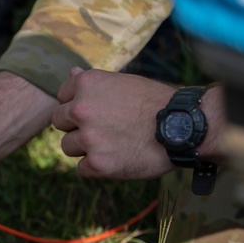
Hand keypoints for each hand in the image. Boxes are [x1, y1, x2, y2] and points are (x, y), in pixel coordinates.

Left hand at [53, 68, 216, 179]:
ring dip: (86, 148)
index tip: (99, 110)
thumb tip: (72, 73)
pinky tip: (118, 158)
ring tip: (114, 143)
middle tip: (105, 128)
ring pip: (68, 147)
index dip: (78, 105)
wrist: (184, 126)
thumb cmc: (154, 102)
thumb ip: (93, 83)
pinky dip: (97, 168)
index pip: (61, 97)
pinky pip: (82, 169)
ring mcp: (89, 138)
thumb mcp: (123, 82)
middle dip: (77, 126)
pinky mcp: (98, 164)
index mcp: (86, 84)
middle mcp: (81, 109)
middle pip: (59, 123)